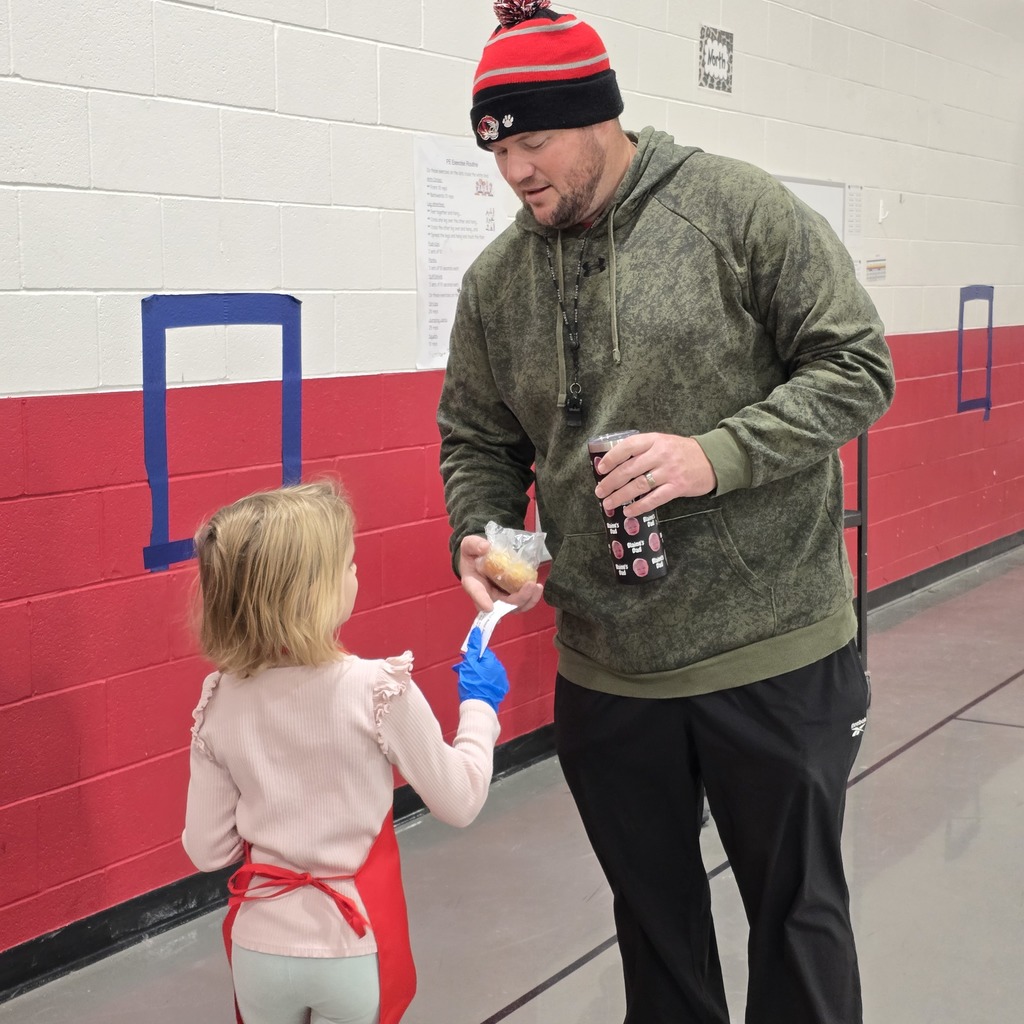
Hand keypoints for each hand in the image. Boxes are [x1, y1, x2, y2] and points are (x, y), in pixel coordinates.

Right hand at [453, 628, 509, 711]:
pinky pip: (490, 682)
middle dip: (473, 665)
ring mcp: (501, 681)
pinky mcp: (500, 691)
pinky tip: (475, 688)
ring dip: (478, 674)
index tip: (464, 661)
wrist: (478, 707)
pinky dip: (483, 683)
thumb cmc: (472, 684)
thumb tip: (477, 631)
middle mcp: (500, 670)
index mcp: (493, 662)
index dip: (472, 656)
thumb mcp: (469, 664)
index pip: (483, 652)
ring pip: (487, 673)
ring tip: (466, 681)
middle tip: (462, 672)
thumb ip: (473, 648)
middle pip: (484, 663)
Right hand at [458, 534, 544, 613]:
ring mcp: (500, 597)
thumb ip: (474, 544)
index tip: (489, 607)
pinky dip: (531, 598)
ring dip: (527, 600)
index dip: (482, 601)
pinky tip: (537, 587)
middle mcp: (487, 595)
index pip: (476, 594)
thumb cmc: (472, 554)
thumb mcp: (468, 545)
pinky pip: (521, 602)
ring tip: (536, 587)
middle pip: (501, 606)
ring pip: (514, 607)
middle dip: (517, 599)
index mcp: (473, 584)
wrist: (479, 558)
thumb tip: (486, 547)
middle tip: (530, 585)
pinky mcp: (510, 594)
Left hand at [594, 433, 716, 515]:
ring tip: (609, 503)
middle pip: (629, 469)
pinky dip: (639, 507)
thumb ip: (644, 449)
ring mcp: (669, 471)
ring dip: (620, 496)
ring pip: (638, 485)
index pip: (628, 446)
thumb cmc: (683, 452)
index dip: (611, 458)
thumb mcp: (663, 442)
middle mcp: (660, 454)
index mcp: (655, 440)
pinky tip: (629, 512)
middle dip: (611, 482)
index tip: (601, 469)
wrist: (713, 459)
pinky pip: (654, 499)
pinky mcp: (677, 487)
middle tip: (600, 491)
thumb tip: (617, 465)